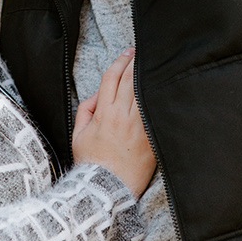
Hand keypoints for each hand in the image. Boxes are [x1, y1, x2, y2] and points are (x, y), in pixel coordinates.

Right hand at [72, 49, 155, 196]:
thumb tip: (96, 96)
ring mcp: (139, 126)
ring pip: (145, 92)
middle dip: (137, 62)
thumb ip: (85, 111)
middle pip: (131, 79)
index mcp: (103, 113)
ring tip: (154, 64)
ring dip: (148, 76)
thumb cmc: (91, 163)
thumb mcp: (78, 135)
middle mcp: (122, 115)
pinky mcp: (151, 137)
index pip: (112, 77)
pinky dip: (159, 98)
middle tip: (143, 52)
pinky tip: (163, 88)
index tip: (127, 53)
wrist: (107, 188)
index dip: (120, 61)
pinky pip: (155, 113)